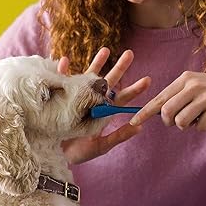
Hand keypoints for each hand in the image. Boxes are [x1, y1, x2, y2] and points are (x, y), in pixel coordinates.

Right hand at [58, 47, 150, 164]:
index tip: (148, 80)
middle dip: (120, 67)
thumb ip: (119, 136)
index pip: (122, 98)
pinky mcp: (62, 95)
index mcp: (104, 112)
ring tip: (106, 50)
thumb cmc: (80, 152)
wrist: (57, 155)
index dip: (135, 89)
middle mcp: (94, 101)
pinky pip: (63, 79)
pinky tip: (65, 61)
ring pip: (90, 75)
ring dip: (97, 62)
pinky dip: (64, 70)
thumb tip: (140, 127)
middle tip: (130, 53)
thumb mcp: (101, 146)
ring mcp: (78, 96)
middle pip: (109, 81)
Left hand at [129, 72, 205, 131]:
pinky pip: (200, 126)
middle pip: (167, 112)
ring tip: (198, 118)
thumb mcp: (196, 87)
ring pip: (181, 121)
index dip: (145, 112)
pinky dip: (203, 126)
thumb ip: (179, 97)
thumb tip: (158, 113)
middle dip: (169, 122)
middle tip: (179, 122)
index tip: (133, 121)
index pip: (160, 98)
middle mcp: (193, 85)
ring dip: (188, 125)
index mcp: (185, 79)